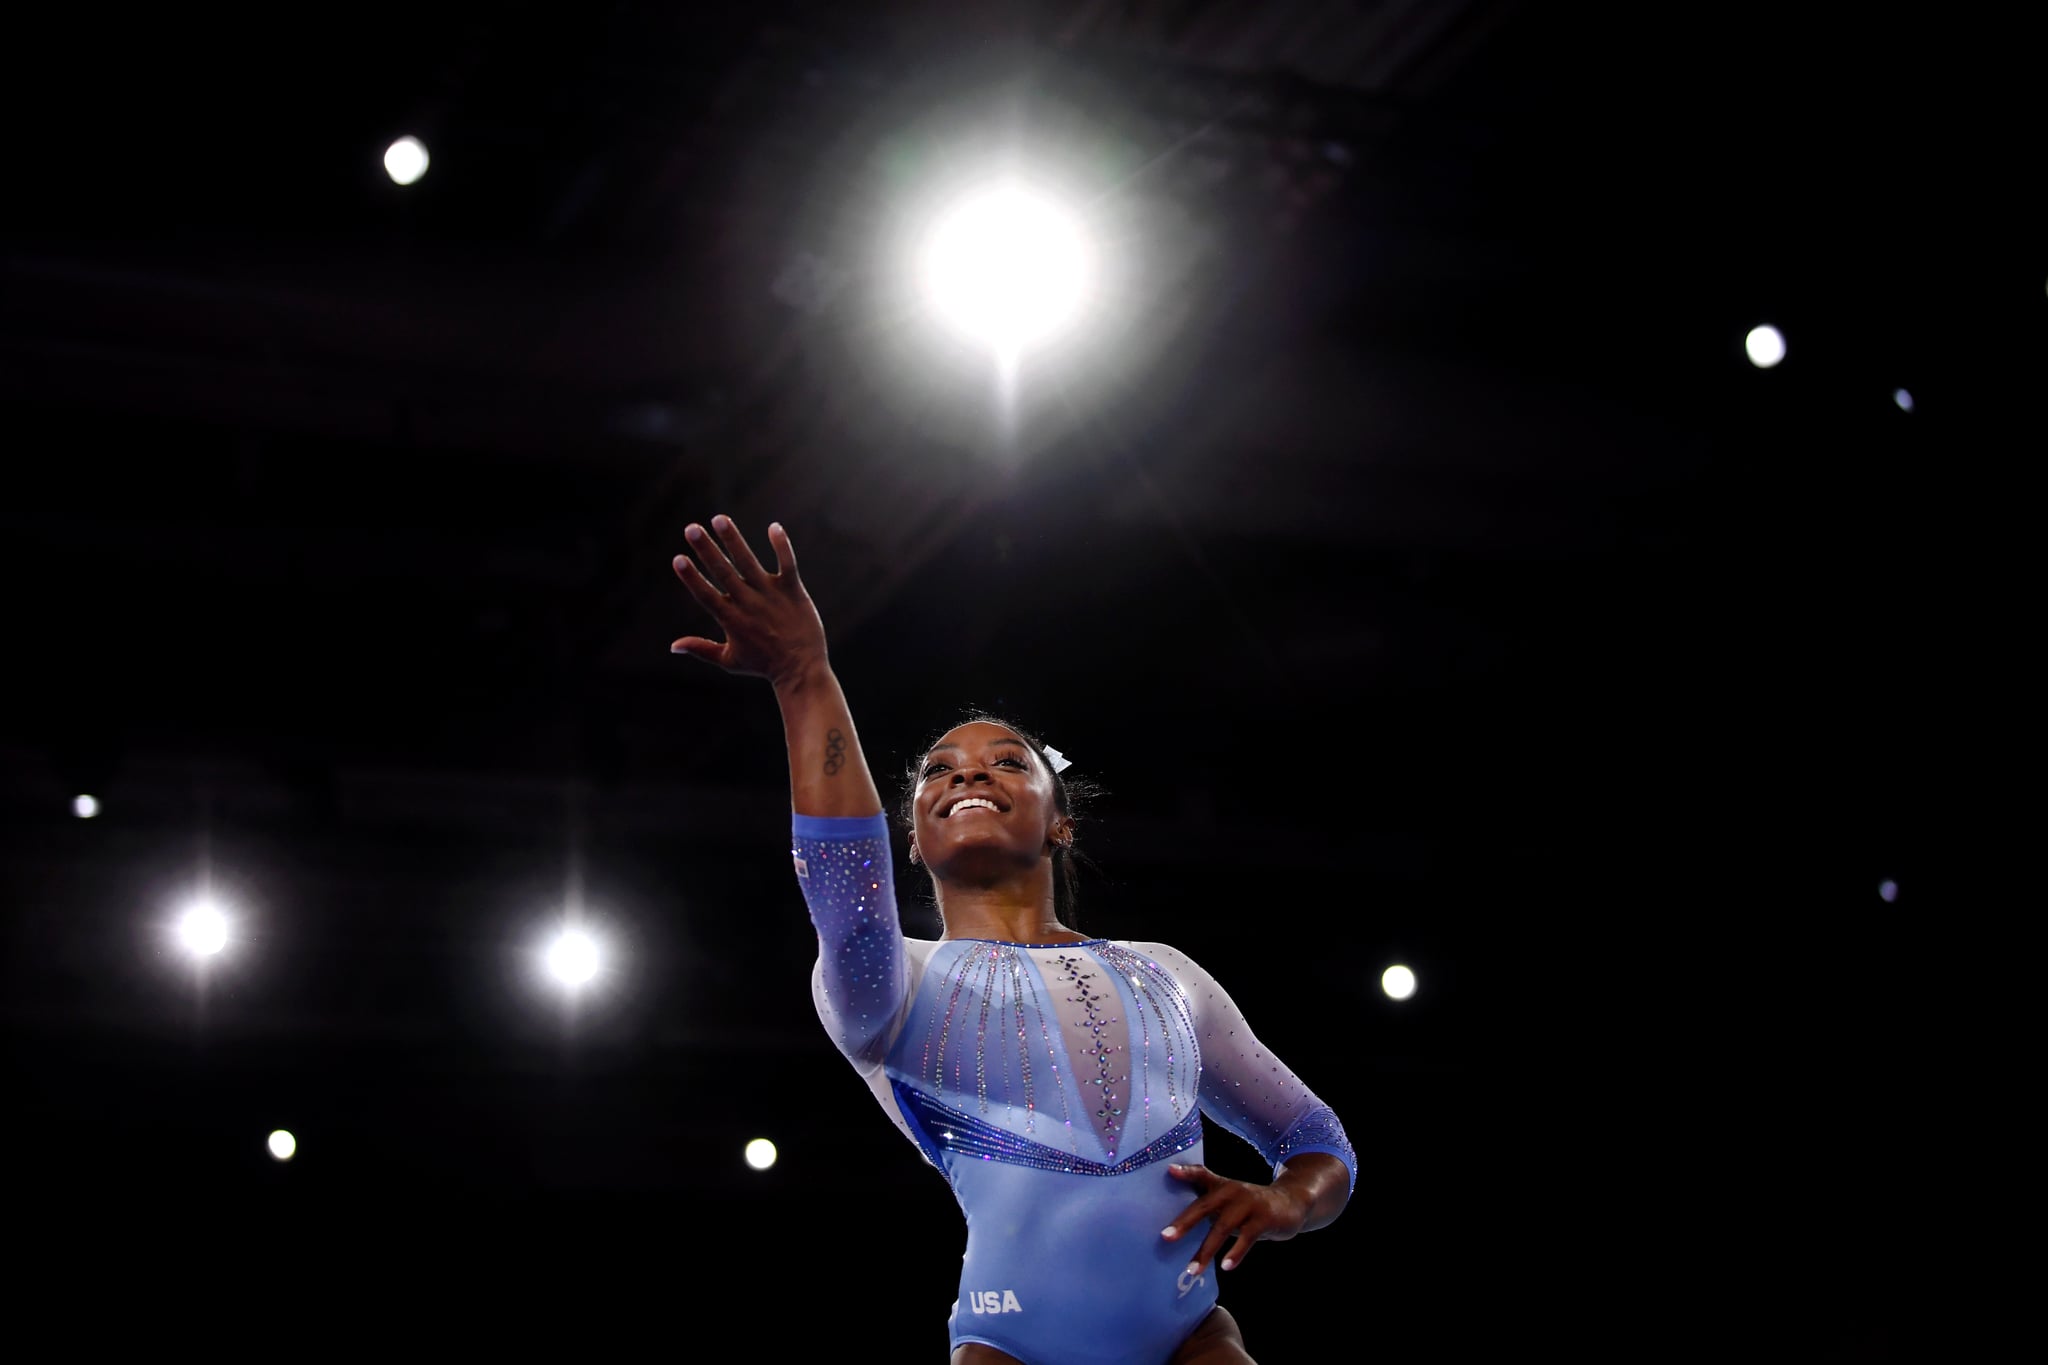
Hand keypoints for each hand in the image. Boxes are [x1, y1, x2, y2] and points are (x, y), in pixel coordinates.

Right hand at [670, 515, 827, 686]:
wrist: (801, 671)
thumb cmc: (763, 665)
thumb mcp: (728, 660)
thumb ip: (701, 648)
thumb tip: (672, 646)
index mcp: (731, 619)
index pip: (706, 595)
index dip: (691, 577)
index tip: (677, 559)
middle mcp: (749, 604)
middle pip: (723, 572)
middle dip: (706, 550)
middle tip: (691, 528)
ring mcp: (771, 596)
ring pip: (749, 562)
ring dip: (733, 540)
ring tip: (719, 519)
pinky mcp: (793, 591)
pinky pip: (787, 563)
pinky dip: (781, 545)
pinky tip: (773, 527)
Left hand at [1159, 1163, 1312, 1275]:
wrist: (1292, 1202)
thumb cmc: (1250, 1205)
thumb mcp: (1229, 1199)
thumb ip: (1206, 1202)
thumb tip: (1177, 1222)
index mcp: (1221, 1186)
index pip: (1200, 1174)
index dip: (1185, 1172)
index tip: (1169, 1171)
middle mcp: (1233, 1191)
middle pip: (1204, 1206)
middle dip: (1184, 1222)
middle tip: (1165, 1237)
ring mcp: (1249, 1204)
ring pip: (1223, 1227)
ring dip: (1206, 1250)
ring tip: (1192, 1270)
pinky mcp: (1264, 1219)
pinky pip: (1247, 1237)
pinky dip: (1236, 1253)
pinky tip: (1226, 1266)